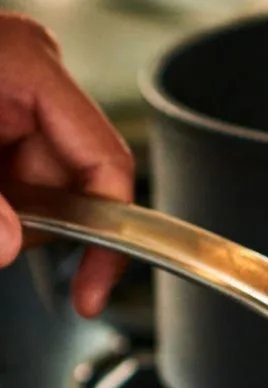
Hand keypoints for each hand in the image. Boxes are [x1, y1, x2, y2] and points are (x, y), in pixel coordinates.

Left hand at [0, 15, 134, 317]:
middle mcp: (31, 77)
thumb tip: (8, 244)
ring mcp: (13, 95)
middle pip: (74, 179)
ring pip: (41, 185)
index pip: (106, 162)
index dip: (106, 235)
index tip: (90, 289)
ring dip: (9, 213)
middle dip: (36, 222)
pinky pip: (15, 177)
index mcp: (29, 66)